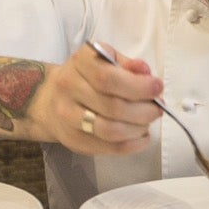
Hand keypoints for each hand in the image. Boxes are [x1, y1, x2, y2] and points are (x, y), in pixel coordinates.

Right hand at [32, 43, 163, 155]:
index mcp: (80, 62)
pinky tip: (142, 137)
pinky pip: (107, 148)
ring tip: (147, 123)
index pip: (108, 78)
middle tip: (157, 109)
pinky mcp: (73, 140)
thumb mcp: (107, 60)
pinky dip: (132, 145)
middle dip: (143, 111)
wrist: (51, 99)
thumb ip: (128, 65)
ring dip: (137, 129)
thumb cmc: (87, 76)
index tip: (158, 88)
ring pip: (109, 131)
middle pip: (112, 107)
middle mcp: (68, 88)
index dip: (138, 86)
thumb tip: (146, 73)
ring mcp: (67, 117)